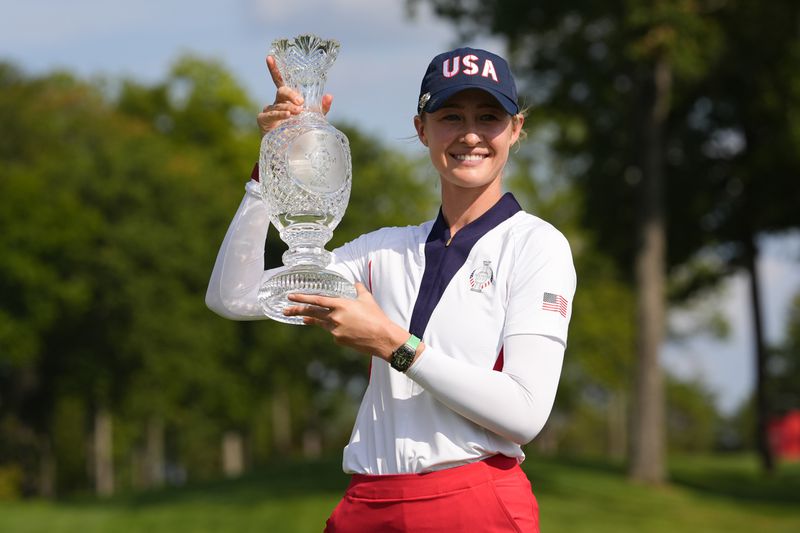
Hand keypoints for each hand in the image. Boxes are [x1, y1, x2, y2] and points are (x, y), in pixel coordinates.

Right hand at [256, 55, 333, 135]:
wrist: (292, 151)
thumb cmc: (301, 132)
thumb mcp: (314, 119)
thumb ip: (322, 108)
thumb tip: (329, 96)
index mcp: (287, 99)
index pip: (280, 81)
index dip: (274, 69)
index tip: (269, 57)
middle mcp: (276, 102)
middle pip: (282, 91)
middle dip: (291, 94)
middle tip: (301, 103)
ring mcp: (268, 110)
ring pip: (279, 104)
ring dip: (289, 107)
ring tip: (298, 112)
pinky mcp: (263, 120)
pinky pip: (271, 114)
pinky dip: (280, 114)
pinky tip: (287, 115)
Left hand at [283, 283, 409, 359]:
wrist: (382, 337)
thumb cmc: (376, 317)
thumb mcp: (367, 299)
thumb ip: (359, 290)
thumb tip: (356, 283)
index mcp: (340, 305)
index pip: (316, 300)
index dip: (302, 297)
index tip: (290, 296)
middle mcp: (335, 317)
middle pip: (311, 312)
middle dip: (296, 310)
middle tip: (285, 310)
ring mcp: (335, 331)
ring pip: (321, 323)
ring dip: (314, 320)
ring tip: (304, 318)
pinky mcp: (338, 340)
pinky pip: (332, 333)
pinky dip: (335, 329)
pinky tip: (346, 330)